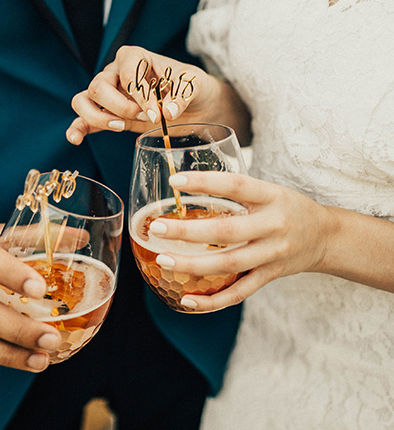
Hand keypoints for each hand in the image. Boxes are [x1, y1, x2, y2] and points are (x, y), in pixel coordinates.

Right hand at [66, 45, 217, 144]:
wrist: (195, 104)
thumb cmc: (191, 86)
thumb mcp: (193, 85)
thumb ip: (181, 96)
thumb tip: (167, 111)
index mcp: (136, 57)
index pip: (127, 73)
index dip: (139, 95)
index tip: (157, 112)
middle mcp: (116, 72)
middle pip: (98, 86)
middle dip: (120, 107)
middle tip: (144, 117)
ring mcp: (109, 93)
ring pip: (83, 100)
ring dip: (98, 117)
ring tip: (120, 126)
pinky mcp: (108, 114)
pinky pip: (84, 119)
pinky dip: (78, 129)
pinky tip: (75, 139)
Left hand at [149, 172, 330, 311]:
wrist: (325, 236)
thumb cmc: (287, 207)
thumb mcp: (268, 190)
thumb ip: (236, 191)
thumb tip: (188, 185)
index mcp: (271, 196)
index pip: (236, 186)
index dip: (206, 182)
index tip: (176, 181)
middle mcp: (273, 225)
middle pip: (227, 232)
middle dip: (188, 232)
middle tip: (156, 228)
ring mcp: (273, 254)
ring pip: (229, 265)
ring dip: (193, 266)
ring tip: (163, 260)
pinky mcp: (270, 276)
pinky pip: (239, 292)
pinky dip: (213, 300)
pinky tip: (187, 299)